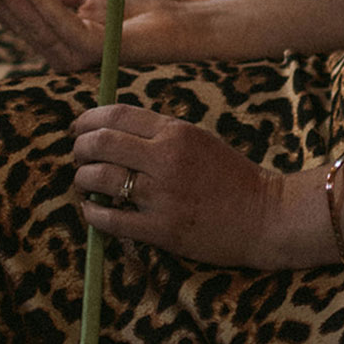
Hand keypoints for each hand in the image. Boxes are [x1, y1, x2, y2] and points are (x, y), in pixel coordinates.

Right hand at [0, 0, 182, 68]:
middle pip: (19, 25)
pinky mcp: (94, 50)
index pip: (19, 20)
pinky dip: (41, 4)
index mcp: (59, 40)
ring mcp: (78, 56)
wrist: (177, 19)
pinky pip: (61, 25)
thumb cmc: (137, 6)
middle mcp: (63, 54)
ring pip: (34, 25)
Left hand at [72, 103, 281, 263]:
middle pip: (100, 143)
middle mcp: (167, 158)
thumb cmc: (232, 178)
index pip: (116, 115)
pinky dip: (93, 213)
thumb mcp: (199, 141)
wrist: (266, 216)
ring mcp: (163, 195)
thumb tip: (110, 130)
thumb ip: (160, 134)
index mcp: (177, 132)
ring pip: (99, 179)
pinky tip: (94, 211)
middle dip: (79, 149)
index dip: (87, 120)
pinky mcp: (162, 229)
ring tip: (85, 184)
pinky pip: (110, 219)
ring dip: (82, 180)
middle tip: (78, 158)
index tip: (77, 129)